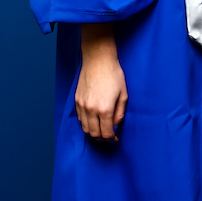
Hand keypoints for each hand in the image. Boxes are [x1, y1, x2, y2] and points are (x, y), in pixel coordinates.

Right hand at [75, 25, 127, 140]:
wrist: (98, 61)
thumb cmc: (114, 75)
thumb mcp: (123, 95)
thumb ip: (120, 113)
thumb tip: (115, 124)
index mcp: (105, 109)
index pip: (106, 133)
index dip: (111, 139)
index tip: (115, 139)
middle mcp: (91, 110)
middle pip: (94, 134)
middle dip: (102, 139)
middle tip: (109, 137)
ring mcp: (82, 105)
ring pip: (85, 128)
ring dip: (93, 132)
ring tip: (101, 130)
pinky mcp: (77, 100)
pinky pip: (80, 118)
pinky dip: (86, 123)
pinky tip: (93, 120)